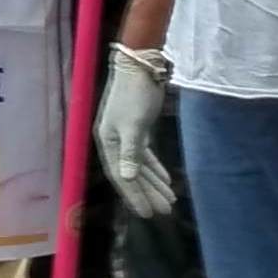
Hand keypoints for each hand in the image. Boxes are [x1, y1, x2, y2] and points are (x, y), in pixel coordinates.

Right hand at [96, 48, 177, 218]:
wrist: (140, 65)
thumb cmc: (135, 94)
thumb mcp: (133, 125)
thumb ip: (131, 153)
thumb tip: (128, 177)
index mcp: (108, 142)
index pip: (122, 175)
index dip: (135, 195)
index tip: (148, 213)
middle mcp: (114, 142)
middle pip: (132, 174)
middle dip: (148, 193)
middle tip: (165, 210)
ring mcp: (125, 136)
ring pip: (140, 166)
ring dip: (154, 182)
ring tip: (169, 199)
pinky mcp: (138, 129)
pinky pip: (145, 155)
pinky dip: (155, 167)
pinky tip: (166, 179)